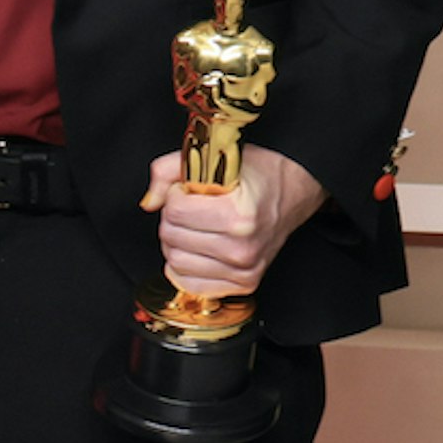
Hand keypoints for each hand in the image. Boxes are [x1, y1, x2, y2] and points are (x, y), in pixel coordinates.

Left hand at [141, 143, 323, 303]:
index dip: (175, 195)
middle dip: (174, 218)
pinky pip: (189, 283)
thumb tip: (150, 201)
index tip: (189, 191)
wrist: (293, 191)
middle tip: (194, 207)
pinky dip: (184, 266)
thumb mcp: (213, 158)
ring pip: (175, 261)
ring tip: (198, 226)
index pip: (174, 212)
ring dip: (177, 242)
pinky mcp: (244, 283)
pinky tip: (198, 249)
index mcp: (239, 216)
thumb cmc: (257, 175)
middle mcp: (243, 247)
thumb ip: (168, 171)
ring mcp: (244, 269)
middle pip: (171, 237)